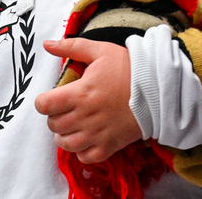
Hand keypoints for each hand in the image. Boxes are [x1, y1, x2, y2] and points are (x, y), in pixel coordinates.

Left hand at [34, 38, 142, 163]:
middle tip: (64, 108)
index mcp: (80, 93)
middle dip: (54, 116)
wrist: (158, 89)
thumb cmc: (128, 68)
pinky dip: (81, 151)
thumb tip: (47, 44)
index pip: (45, 105)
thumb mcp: (100, 51)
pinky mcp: (110, 146)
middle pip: (53, 125)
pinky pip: (85, 157)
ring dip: (64, 135)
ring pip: (66, 144)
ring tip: (71, 125)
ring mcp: (97, 134)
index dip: (43, 101)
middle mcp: (85, 116)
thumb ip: (71, 47)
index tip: (51, 97)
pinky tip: (85, 138)